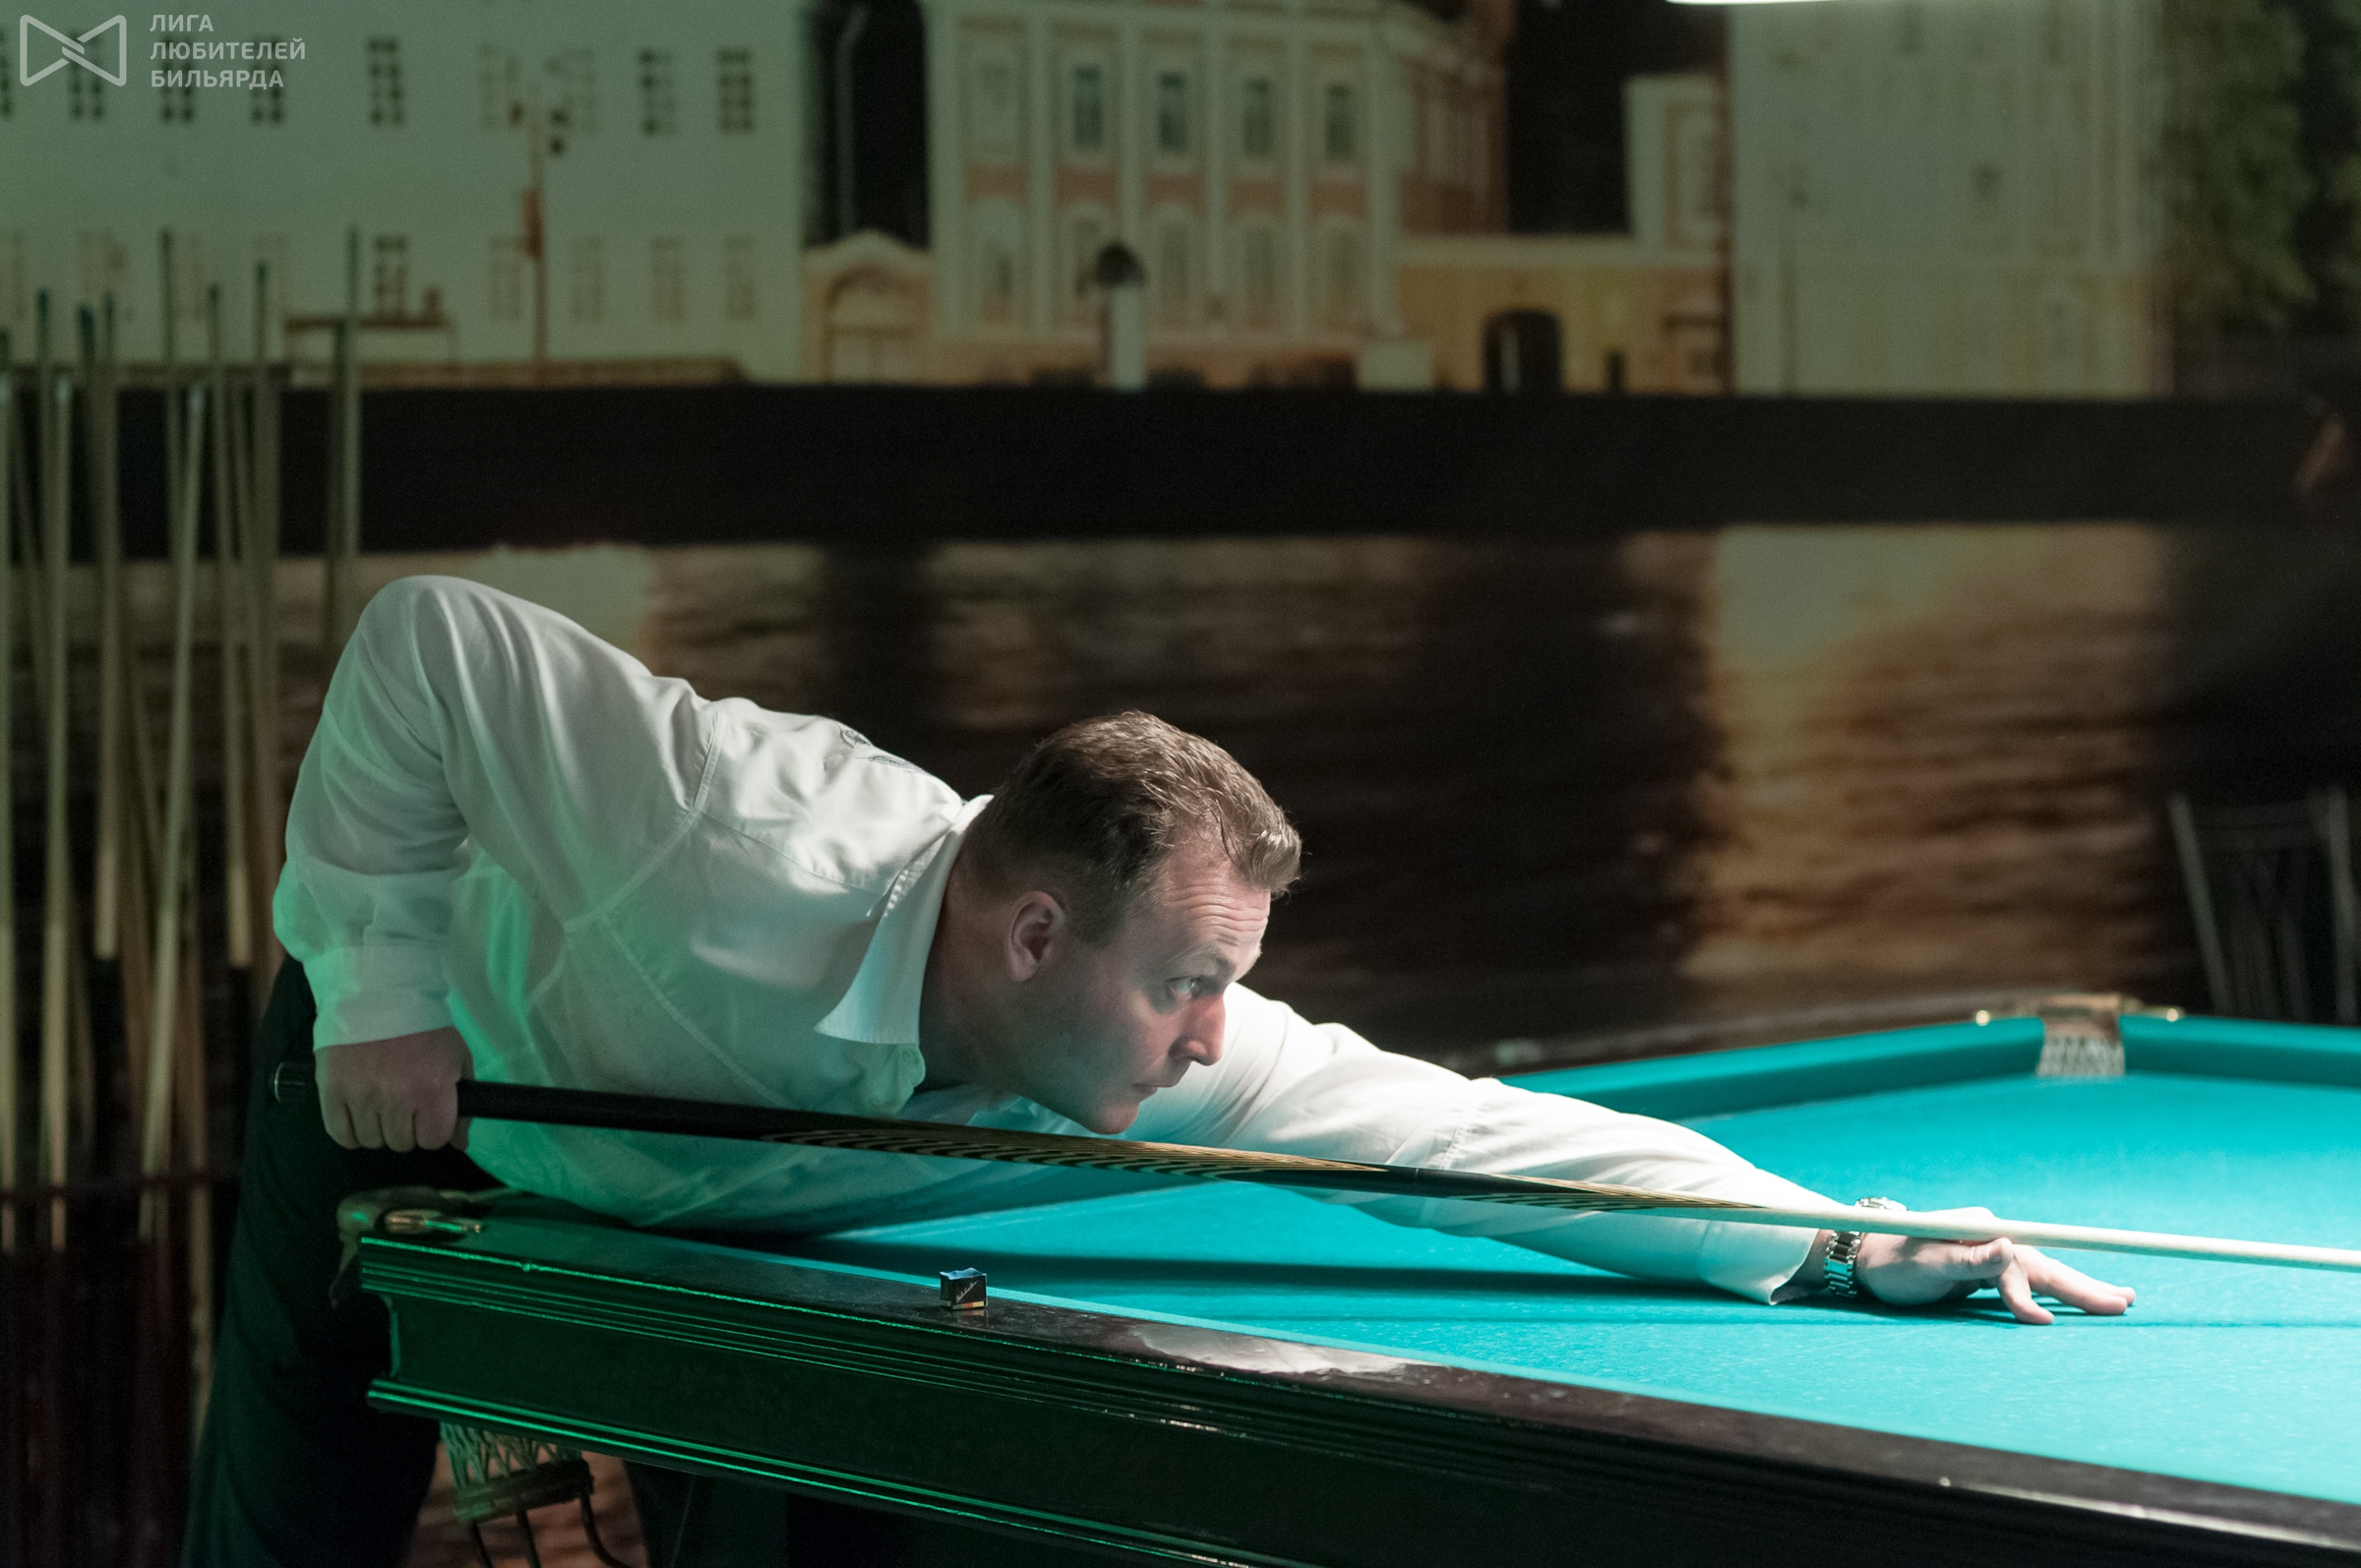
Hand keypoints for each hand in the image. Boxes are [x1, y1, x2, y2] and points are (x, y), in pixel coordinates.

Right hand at [315, 1027, 473, 1152]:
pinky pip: (341, 1135)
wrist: (378, 994)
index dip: (433, 1129)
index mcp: (431, 1089)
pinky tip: (359, 1114)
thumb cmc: (423, 1027)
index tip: (429, 1115)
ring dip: (378, 1128)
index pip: (434, 1140)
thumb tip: (458, 1143)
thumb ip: (461, 1104)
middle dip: (406, 1127)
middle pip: (402, 1142)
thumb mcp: (456, 1058)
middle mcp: (396, 1098)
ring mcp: (361, 1096)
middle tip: (403, 1101)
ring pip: (372, 1141)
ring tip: (380, 1101)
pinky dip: (351, 1131)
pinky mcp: (332, 1092)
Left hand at [1855, 1207, 2136, 1324]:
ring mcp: (1991, 1253)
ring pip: (2041, 1275)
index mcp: (1984, 1230)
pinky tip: (2076, 1302)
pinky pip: (2026, 1283)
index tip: (2104, 1300)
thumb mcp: (1928, 1264)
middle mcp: (1993, 1236)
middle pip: (2046, 1265)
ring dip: (2077, 1290)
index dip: (2071, 1282)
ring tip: (2117, 1302)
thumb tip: (2010, 1247)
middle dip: (2087, 1288)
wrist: (1866, 1259)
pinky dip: (2052, 1294)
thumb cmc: (1893, 1262)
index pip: (2034, 1260)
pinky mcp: (1985, 1270)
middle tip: (2128, 1304)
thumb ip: (1970, 1260)